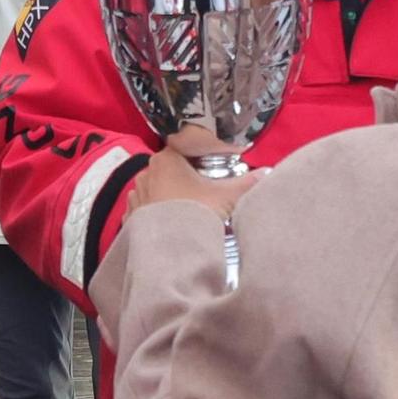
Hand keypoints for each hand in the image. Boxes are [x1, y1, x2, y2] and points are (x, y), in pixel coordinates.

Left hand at [128, 132, 262, 220]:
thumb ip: (247, 182)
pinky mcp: (129, 216)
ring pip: (155, 189)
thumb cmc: (196, 213)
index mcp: (166, 159)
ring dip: (167, 196)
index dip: (198, 158)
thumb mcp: (226, 196)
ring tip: (185, 210)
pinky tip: (168, 223)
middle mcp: (146, 173)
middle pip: (169, 169)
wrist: (170, 249)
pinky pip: (144, 209)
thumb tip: (268, 173)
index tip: (210, 169)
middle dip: (183, 178)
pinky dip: (155, 213)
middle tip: (202, 192)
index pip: (182, 149)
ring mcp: (136, 195)